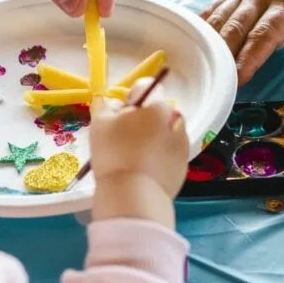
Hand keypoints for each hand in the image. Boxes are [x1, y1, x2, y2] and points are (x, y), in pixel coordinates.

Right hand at [89, 79, 188, 228]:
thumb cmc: (114, 154)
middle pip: (157, 110)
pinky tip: (144, 168)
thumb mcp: (99, 124)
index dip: (131, 98)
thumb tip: (114, 104)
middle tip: (125, 138)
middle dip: (144, 118)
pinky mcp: (185, 162)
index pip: (145, 87)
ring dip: (153, 135)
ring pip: (165, 129)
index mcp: (155, 105)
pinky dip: (160, 154)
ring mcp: (183, 141)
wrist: (134, 195)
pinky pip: (170, 150)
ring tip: (135, 156)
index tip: (120, 115)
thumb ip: (106, 106)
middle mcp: (174, 118)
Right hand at [201, 0, 283, 84]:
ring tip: (201, 66)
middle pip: (237, 27)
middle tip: (215, 82)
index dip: (250, 57)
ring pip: (222, 17)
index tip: (238, 78)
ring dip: (210, 42)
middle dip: (225, 56)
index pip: (266, 33)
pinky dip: (204, 22)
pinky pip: (217, 4)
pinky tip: (194, 39)